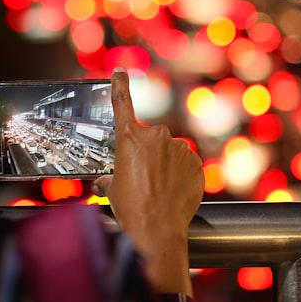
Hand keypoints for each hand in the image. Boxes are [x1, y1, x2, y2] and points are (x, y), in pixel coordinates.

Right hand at [92, 69, 203, 294]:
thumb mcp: (111, 189)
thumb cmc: (130, 208)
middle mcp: (155, 136)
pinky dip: (180, 176)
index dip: (120, 85)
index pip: (122, 102)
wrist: (157, 230)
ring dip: (165, 166)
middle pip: (150, 140)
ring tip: (158, 192)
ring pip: (169, 153)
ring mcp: (178, 148)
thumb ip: (110, 177)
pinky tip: (174, 193)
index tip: (120, 71)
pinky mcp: (196, 162)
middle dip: (147, 156)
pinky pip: (186, 165)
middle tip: (142, 180)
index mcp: (129, 137)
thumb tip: (104, 182)